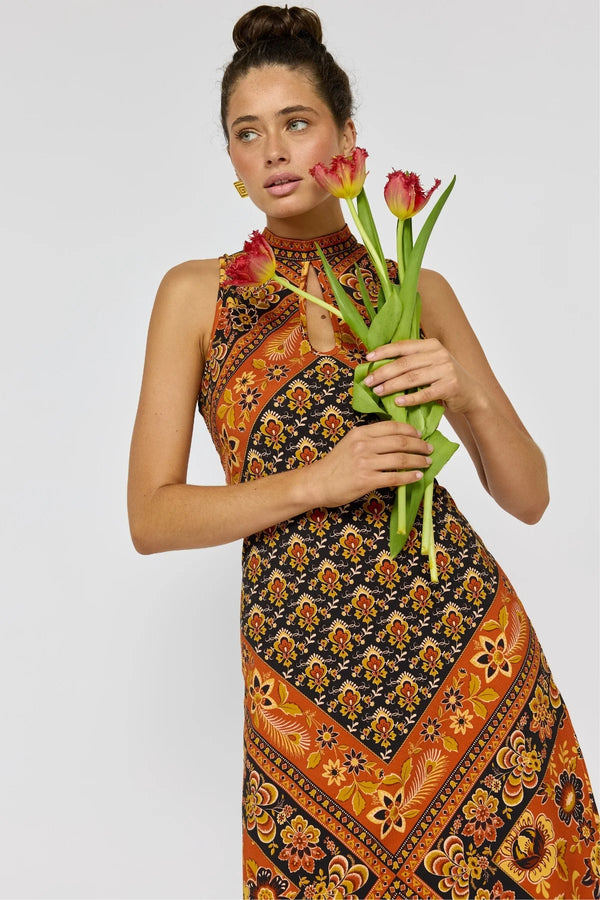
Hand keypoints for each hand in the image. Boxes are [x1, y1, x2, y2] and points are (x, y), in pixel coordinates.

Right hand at [306, 420, 432, 508]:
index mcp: (360, 432)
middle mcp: (364, 445)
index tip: (420, 434)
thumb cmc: (334, 465)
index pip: (392, 426)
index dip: (410, 430)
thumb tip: (396, 440)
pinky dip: (409, 477)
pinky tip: (417, 477)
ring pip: (401, 459)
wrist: (317, 483)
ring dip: (418, 461)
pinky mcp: (367, 480)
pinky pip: (395, 478)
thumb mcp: (350, 443)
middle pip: (400, 441)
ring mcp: (365, 462)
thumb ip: (370, 439)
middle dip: (419, 445)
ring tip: (427, 462)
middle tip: (428, 448)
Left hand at [364, 338, 483, 414]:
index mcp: (432, 345)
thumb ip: (412, 361)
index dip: (384, 351)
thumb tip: (380, 364)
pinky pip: (425, 393)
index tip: (367, 359)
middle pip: (405, 363)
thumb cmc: (445, 379)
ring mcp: (446, 370)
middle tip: (368, 381)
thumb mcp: (431, 363)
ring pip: (412, 378)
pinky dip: (410, 399)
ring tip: (378, 391)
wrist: (472, 394)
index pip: (403, 346)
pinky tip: (397, 402)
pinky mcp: (450, 387)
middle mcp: (440, 354)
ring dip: (392, 385)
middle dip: (383, 372)